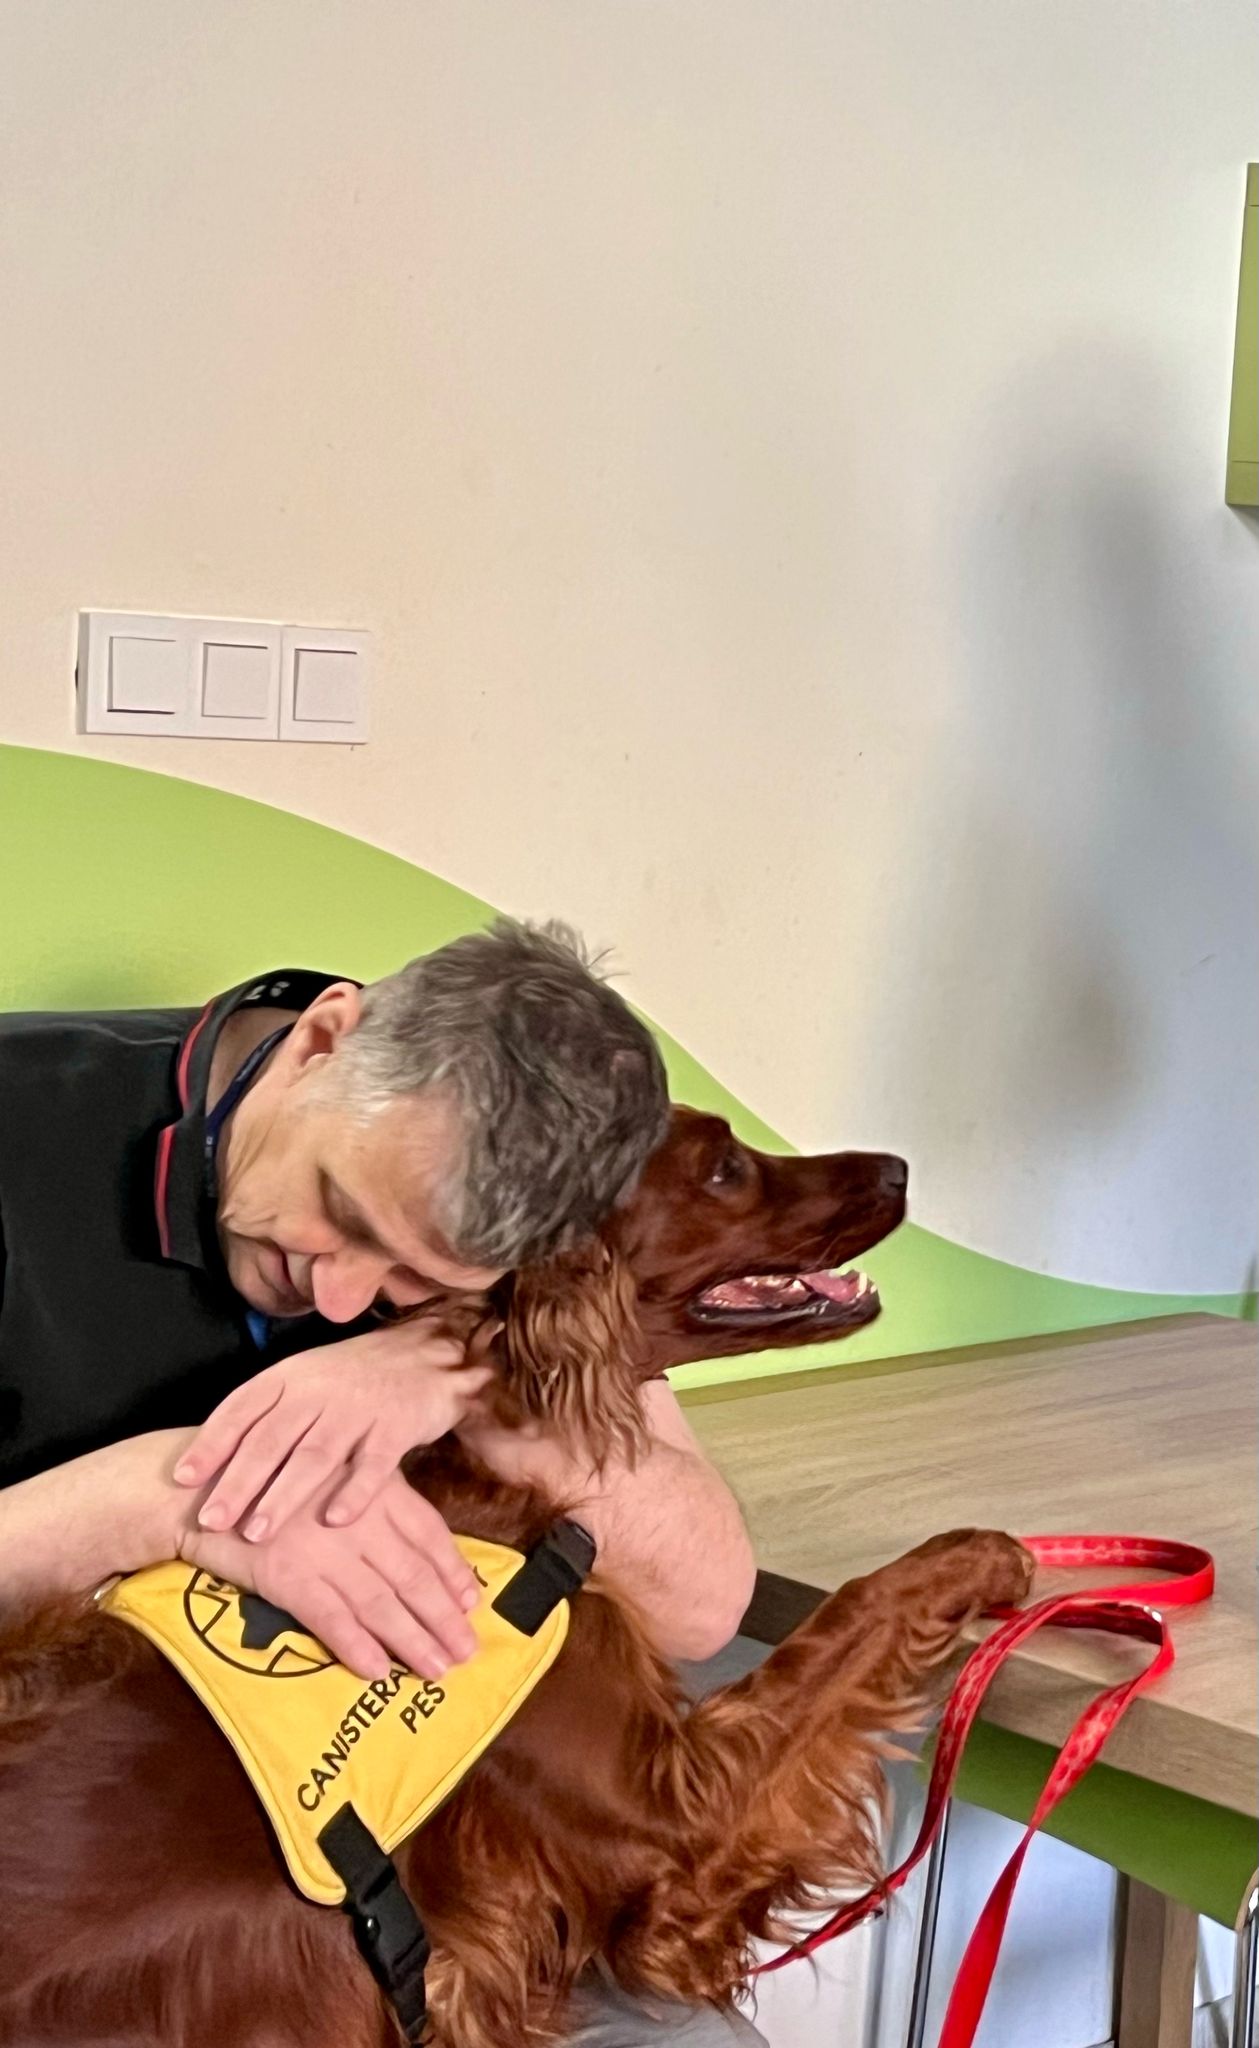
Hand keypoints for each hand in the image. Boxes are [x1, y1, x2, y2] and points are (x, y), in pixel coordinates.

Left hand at [173, 1322, 493, 1540]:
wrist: (425, 1354)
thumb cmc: (352, 1378)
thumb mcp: (303, 1383)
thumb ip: (264, 1418)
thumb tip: (209, 1464)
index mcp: (290, 1376)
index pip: (242, 1408)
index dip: (211, 1442)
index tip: (183, 1479)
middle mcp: (319, 1389)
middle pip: (272, 1439)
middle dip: (239, 1481)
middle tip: (211, 1520)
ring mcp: (358, 1407)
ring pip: (315, 1454)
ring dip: (284, 1494)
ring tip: (257, 1532)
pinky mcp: (397, 1425)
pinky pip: (374, 1463)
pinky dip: (354, 1492)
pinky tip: (334, 1521)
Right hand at [179, 1466, 480, 1681]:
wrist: (197, 1493)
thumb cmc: (266, 1483)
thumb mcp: (328, 1477)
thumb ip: (371, 1502)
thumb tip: (414, 1545)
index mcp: (371, 1486)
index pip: (428, 1532)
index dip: (453, 1570)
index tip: (471, 1602)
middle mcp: (354, 1517)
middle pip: (412, 1574)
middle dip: (443, 1617)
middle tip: (467, 1650)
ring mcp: (321, 1548)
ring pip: (380, 1601)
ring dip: (412, 1640)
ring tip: (437, 1670)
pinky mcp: (286, 1575)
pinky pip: (330, 1617)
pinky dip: (356, 1646)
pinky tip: (378, 1669)